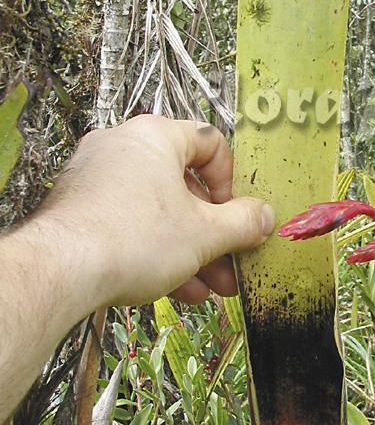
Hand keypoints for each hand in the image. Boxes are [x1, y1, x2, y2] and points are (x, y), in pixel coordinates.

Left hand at [34, 115, 273, 307]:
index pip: (210, 142)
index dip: (230, 182)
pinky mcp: (78, 207)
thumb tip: (264, 216)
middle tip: (228, 259)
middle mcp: (123, 146)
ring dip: (187, 248)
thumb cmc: (129, 240)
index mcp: (156, 137)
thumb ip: (242, 223)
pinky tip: (175, 288)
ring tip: (207, 285)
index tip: (233, 213)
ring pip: (157, 209)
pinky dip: (154, 249)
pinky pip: (128, 221)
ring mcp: (96, 176)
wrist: (60, 272)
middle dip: (211, 230)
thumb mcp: (205, 234)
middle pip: (183, 184)